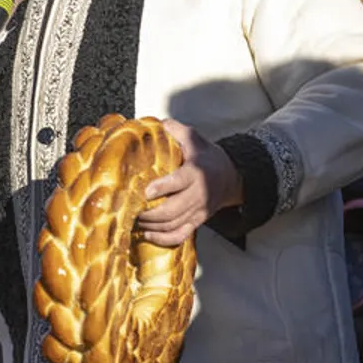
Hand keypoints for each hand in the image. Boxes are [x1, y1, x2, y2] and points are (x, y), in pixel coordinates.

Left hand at [136, 120, 243, 246]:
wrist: (231, 177)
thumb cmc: (207, 156)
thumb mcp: (195, 138)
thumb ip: (176, 130)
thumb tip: (157, 123)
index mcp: (196, 173)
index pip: (179, 182)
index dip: (162, 188)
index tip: (145, 191)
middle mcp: (198, 195)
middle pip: (173, 210)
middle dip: (149, 213)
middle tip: (131, 209)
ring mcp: (199, 211)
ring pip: (173, 225)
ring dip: (152, 226)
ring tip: (134, 220)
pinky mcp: (198, 222)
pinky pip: (180, 236)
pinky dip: (163, 239)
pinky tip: (148, 235)